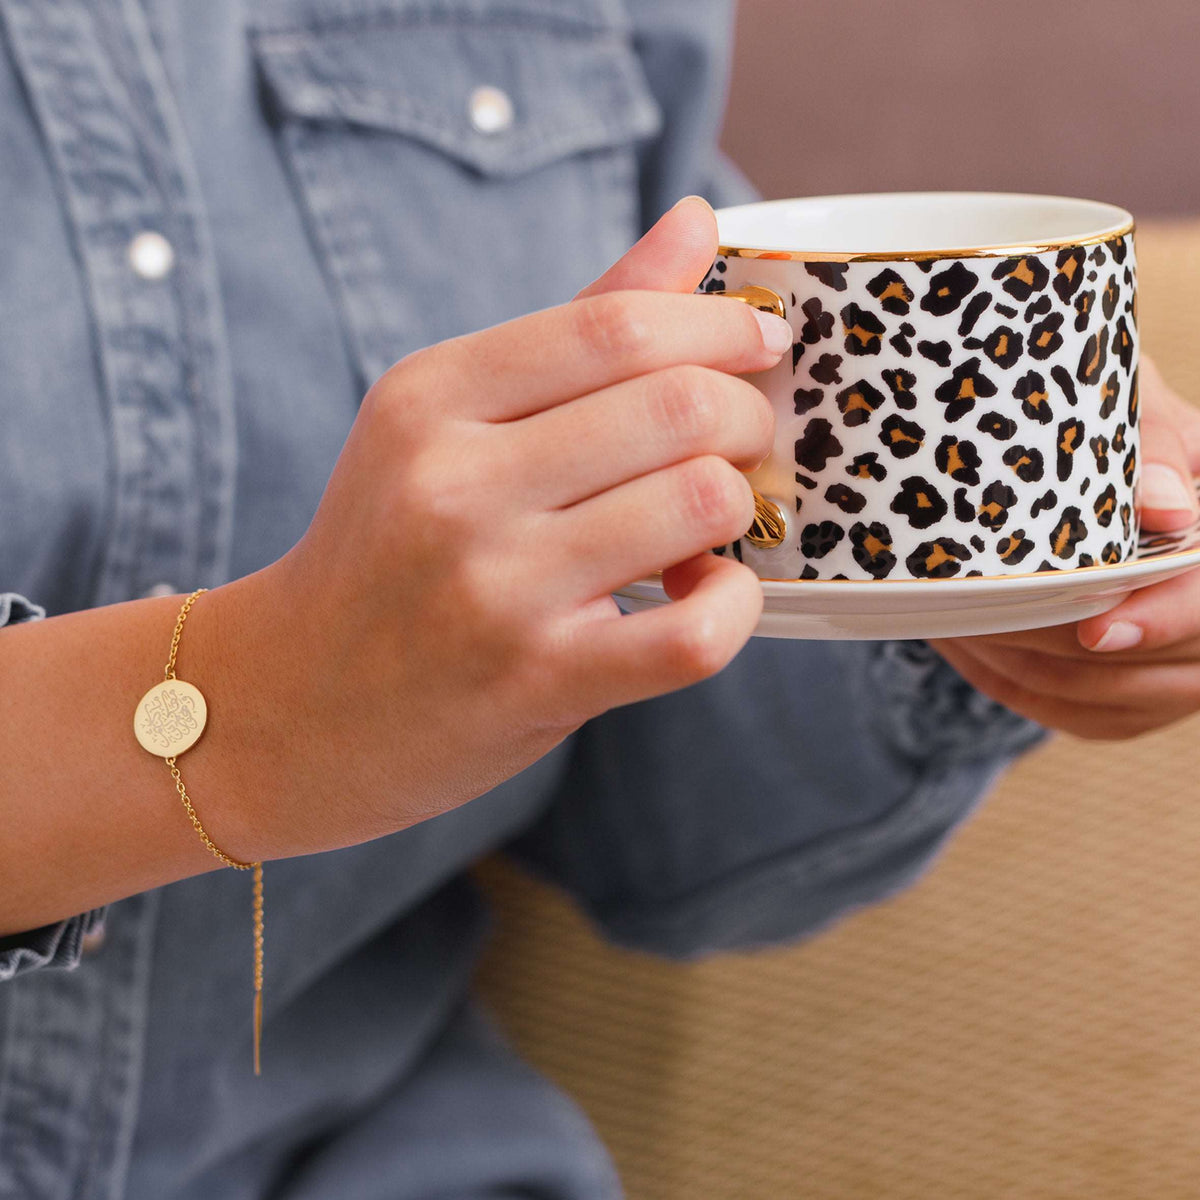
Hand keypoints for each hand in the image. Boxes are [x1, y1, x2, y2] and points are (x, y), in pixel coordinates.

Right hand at [215, 198, 786, 857]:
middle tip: (742, 440)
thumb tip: (696, 219)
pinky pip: (694, 634)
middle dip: (745, 416)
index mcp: (429, 398)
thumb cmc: (389, 550)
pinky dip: (734, 607)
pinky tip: (705, 593)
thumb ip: (579, 325)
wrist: (298, 701)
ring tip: (710, 521)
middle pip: (675, 406)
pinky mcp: (539, 680)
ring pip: (698, 503)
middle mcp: (453, 484)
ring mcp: (495, 589)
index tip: (758, 341)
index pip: (616, 326)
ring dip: (739, 506)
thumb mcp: (445, 419)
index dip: (718, 325)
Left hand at [931, 356, 1199, 739]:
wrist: (1064, 457)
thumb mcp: (1123, 404)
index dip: (1163, 620)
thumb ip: (1150, 445)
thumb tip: (1170, 507)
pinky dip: (1013, 686)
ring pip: (1108, 696)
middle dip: (1061, 644)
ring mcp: (1181, 662)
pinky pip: (1079, 716)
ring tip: (956, 624)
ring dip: (1025, 666)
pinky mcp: (1138, 697)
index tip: (1096, 630)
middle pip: (1156, 660)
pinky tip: (964, 646)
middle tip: (979, 617)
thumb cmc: (1094, 416)